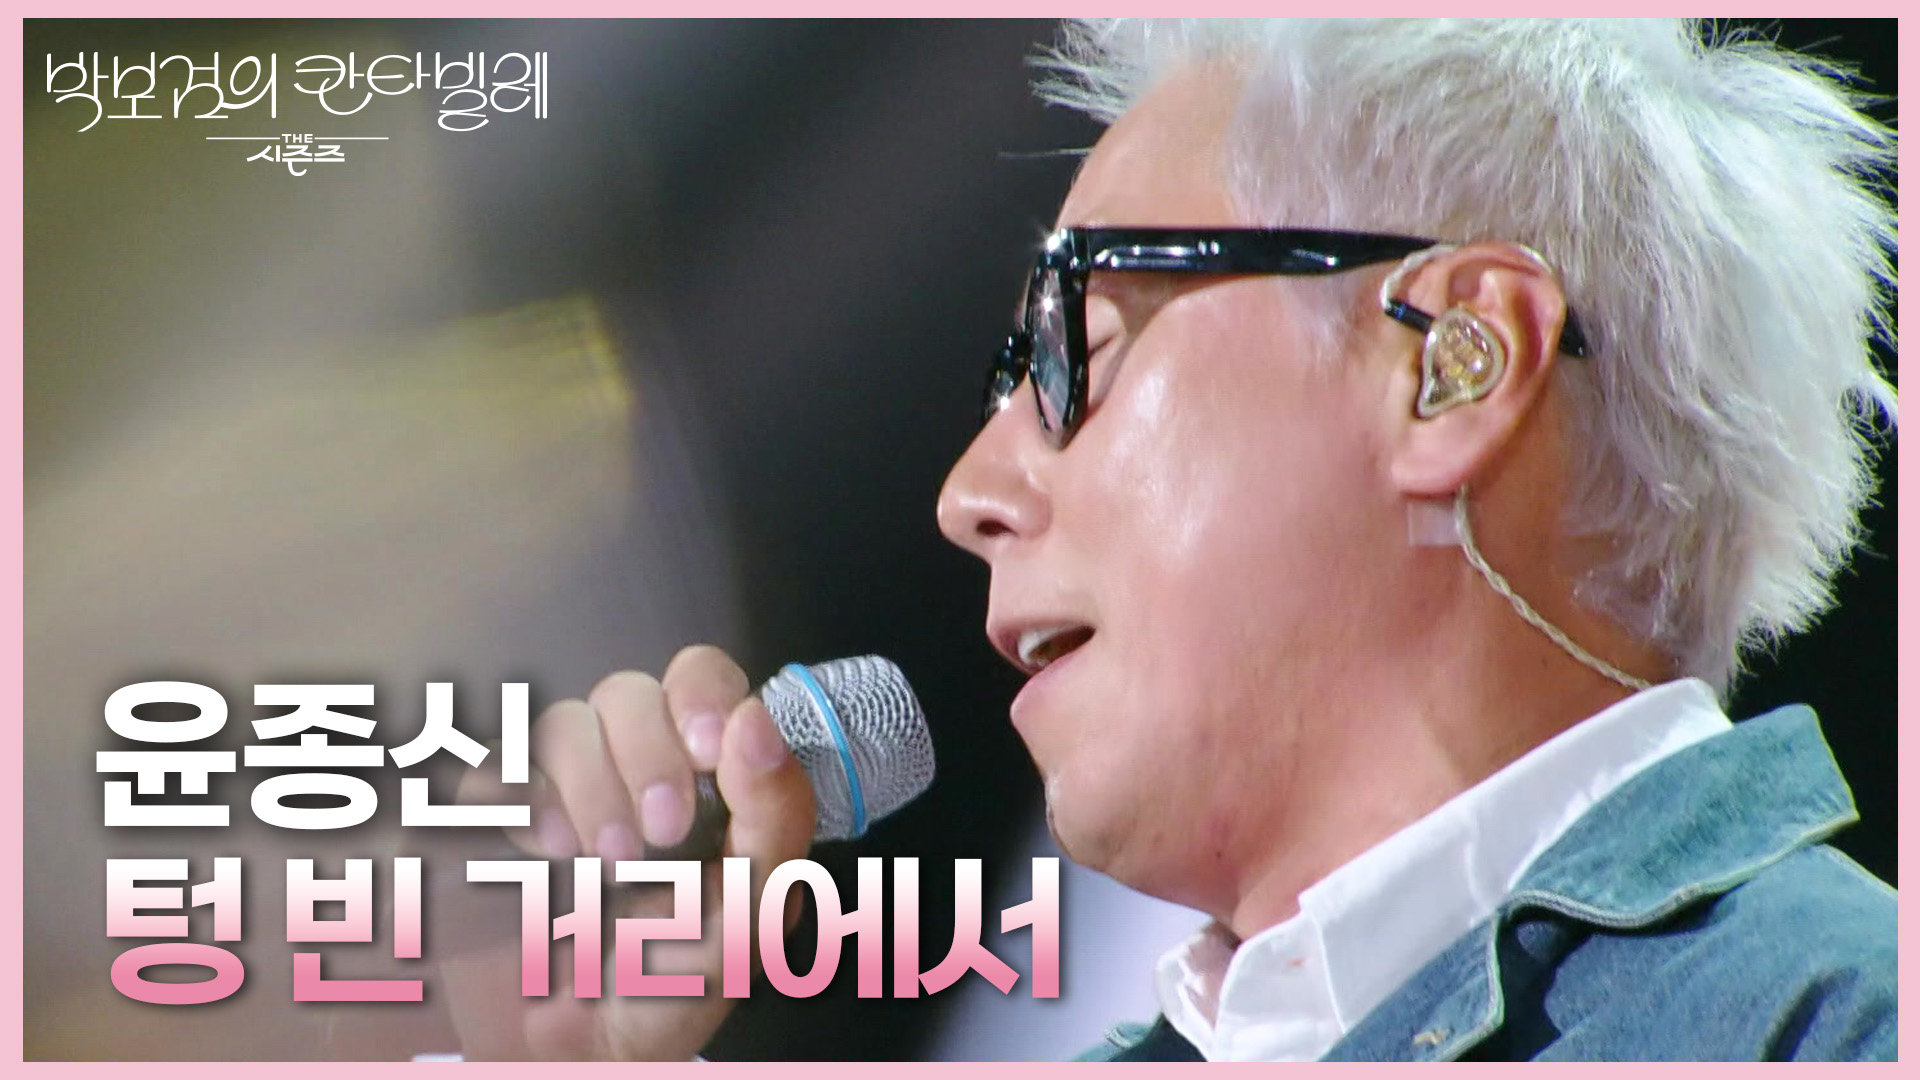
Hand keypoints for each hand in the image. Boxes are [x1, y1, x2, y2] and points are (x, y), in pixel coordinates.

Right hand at [444, 645, 814, 1059]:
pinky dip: (525, 801)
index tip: (712, 746)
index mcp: (705, 778)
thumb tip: (756, 721)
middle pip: (631, 691)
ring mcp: (559, 786)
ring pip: (565, 721)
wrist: (575, 1054)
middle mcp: (632, 766)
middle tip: (659, 834)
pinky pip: (498, 763)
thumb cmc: (672, 988)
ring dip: (591, 788)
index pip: (704, 681)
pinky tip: (546, 855)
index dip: (703, 695)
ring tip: (604, 866)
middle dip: (649, 756)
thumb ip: (775, 818)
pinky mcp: (495, 814)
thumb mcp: (752, 917)